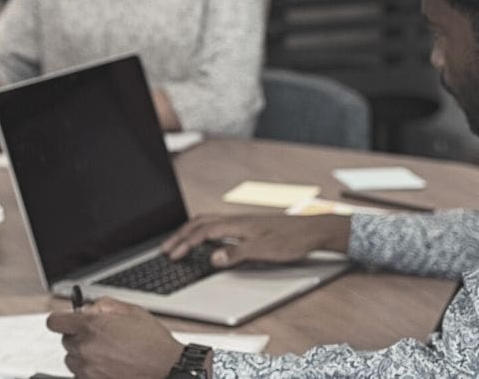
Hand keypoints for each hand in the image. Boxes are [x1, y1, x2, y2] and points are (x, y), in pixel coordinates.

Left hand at [47, 298, 182, 378]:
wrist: (169, 370)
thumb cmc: (154, 343)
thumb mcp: (130, 311)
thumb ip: (103, 305)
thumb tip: (87, 308)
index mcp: (91, 326)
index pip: (55, 321)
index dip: (61, 319)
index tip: (65, 321)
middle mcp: (86, 348)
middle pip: (66, 341)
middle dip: (79, 337)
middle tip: (100, 338)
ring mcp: (89, 370)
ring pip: (73, 360)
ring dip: (84, 356)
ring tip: (108, 355)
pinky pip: (81, 376)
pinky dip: (90, 372)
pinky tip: (108, 367)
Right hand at [161, 213, 350, 266]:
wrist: (314, 229)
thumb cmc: (292, 240)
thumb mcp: (265, 251)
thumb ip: (237, 254)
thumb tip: (213, 258)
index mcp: (236, 224)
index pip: (202, 232)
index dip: (184, 244)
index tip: (171, 255)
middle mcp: (235, 220)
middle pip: (199, 223)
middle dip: (179, 236)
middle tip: (165, 248)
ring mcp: (242, 221)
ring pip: (206, 221)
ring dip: (189, 231)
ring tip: (178, 241)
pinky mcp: (248, 225)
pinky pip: (216, 223)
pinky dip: (203, 229)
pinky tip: (207, 238)